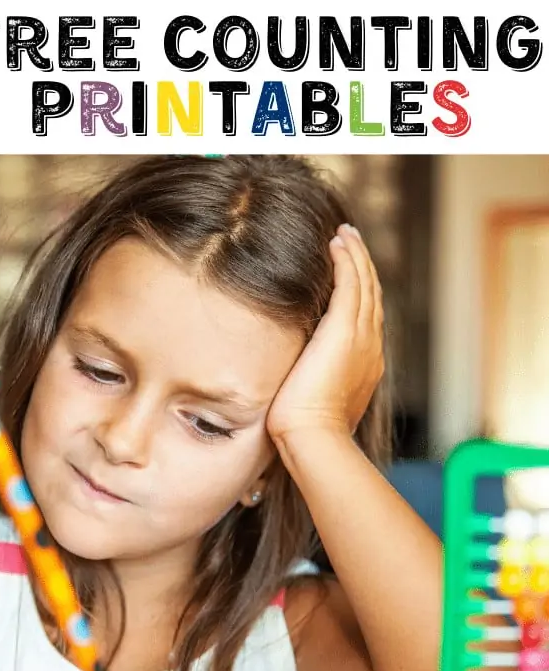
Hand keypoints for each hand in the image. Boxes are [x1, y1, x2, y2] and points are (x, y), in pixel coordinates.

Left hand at [267, 224, 383, 440]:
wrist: (314, 436)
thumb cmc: (308, 429)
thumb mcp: (316, 399)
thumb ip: (314, 379)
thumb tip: (299, 377)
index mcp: (365, 362)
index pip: (366, 317)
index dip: (361, 291)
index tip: (351, 272)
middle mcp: (370, 346)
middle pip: (371, 295)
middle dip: (362, 265)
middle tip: (350, 240)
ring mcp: (360, 337)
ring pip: (364, 284)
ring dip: (355, 255)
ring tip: (344, 234)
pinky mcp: (344, 330)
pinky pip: (351, 284)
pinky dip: (346, 261)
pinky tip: (336, 244)